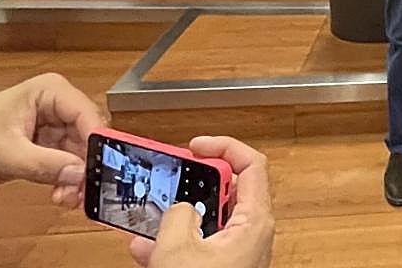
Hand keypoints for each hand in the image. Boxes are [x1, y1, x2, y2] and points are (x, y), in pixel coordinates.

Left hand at [0, 73, 106, 207]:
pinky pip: (69, 163)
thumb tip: (79, 172)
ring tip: (69, 197)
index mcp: (50, 92)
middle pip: (88, 135)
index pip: (86, 113)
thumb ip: (44, 164)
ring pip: (82, 153)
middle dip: (86, 165)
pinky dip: (69, 181)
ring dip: (78, 178)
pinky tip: (63, 195)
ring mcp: (55, 126)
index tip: (104, 164)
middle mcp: (58, 106)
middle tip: (85, 189)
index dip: (98, 139)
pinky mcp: (50, 146)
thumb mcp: (6, 152)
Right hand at [130, 136, 273, 267]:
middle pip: (228, 189)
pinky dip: (176, 241)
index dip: (225, 146)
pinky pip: (199, 245)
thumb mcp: (178, 249)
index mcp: (254, 221)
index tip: (196, 145)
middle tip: (174, 176)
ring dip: (179, 215)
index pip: (252, 164)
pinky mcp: (222, 266)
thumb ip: (178, 215)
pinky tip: (147, 245)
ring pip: (209, 219)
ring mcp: (238, 251)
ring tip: (154, 210)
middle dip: (196, 180)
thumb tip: (180, 208)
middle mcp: (252, 233)